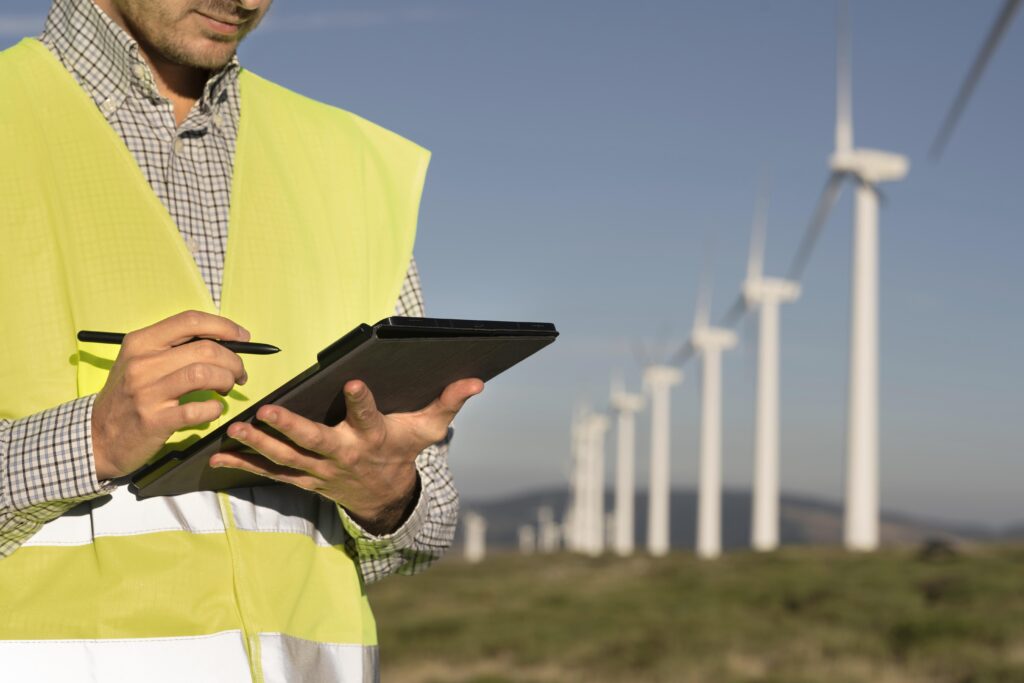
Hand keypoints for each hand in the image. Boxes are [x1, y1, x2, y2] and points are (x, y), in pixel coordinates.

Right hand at [91, 310, 250, 480]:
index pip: (190, 321)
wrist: (97, 437)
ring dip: (227, 380)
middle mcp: (142, 363)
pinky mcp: (155, 420)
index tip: (243, 338)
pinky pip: (199, 408)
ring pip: (205, 374)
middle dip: (233, 360)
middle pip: (205, 349)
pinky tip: (213, 409)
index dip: (224, 326)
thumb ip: (175, 349)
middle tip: (238, 373)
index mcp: (140, 342)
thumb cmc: (128, 396)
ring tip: (226, 388)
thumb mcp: (141, 363)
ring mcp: (147, 392)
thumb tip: (226, 341)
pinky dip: (215, 408)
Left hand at [209, 377, 482, 532]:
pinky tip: (217, 457)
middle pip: (315, 441)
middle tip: (266, 413)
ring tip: (233, 430)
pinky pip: (271, 474)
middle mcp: (345, 455)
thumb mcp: (430, 428)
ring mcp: (321, 471)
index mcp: (375, 437)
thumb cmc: (404, 450)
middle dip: (290, 428)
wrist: (386, 496)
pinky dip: (244, 467)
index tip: (355, 382)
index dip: (364, 401)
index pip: (369, 416)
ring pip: (286, 459)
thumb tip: (477, 380)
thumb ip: (449, 401)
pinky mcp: (304, 479)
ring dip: (258, 446)